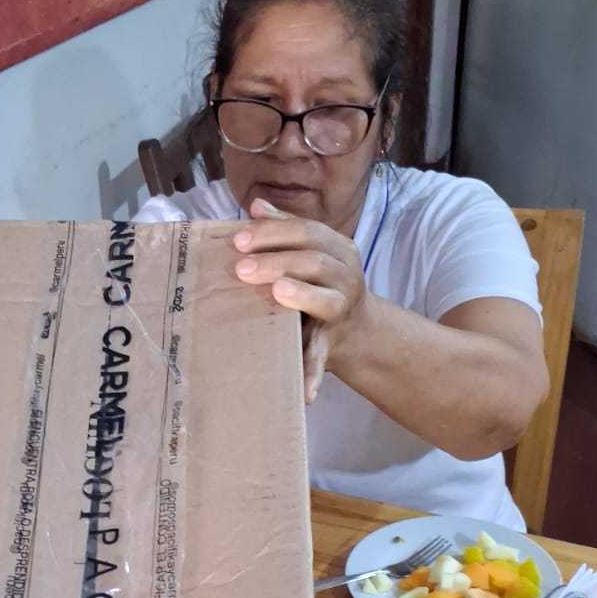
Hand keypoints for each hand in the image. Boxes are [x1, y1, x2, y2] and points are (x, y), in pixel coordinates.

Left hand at [233, 198, 366, 402]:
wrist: (356, 332)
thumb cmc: (321, 284)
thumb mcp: (309, 253)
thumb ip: (285, 230)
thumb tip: (256, 206)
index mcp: (339, 248)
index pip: (308, 231)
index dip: (274, 232)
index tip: (240, 238)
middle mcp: (347, 275)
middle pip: (314, 261)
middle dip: (277, 260)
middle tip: (241, 268)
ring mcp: (343, 310)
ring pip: (325, 299)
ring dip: (299, 295)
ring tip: (274, 292)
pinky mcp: (333, 344)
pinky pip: (322, 356)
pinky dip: (312, 373)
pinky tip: (304, 391)